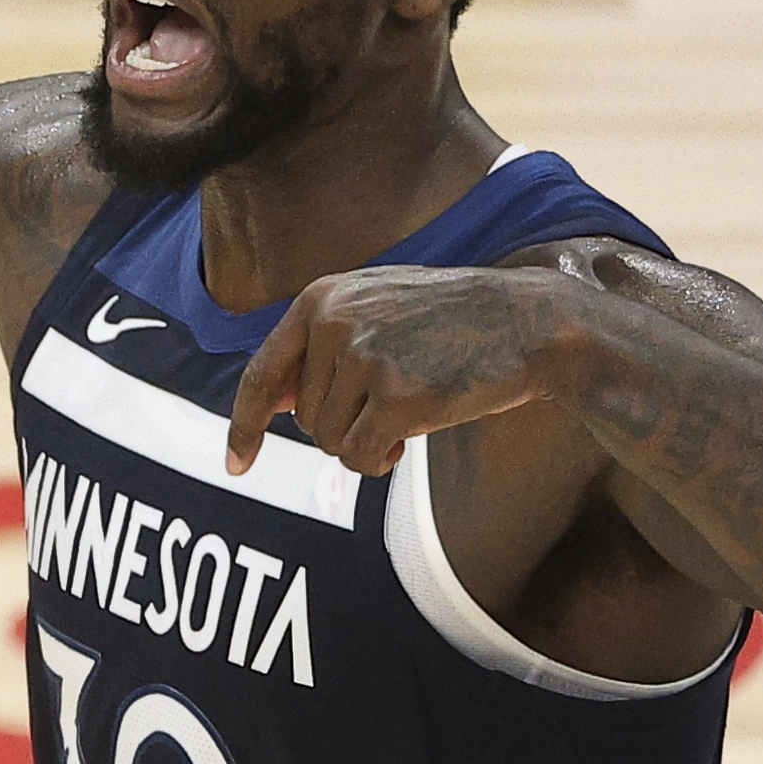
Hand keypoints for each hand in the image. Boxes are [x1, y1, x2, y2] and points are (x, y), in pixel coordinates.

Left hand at [225, 266, 584, 477]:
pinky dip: (380, 461)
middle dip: (344, 428)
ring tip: (408, 412)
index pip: (263, 374)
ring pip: (330, 442)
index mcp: (321, 298)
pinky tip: (410, 440)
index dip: (244, 425)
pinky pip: (360, 458)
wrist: (526, 322)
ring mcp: (365, 358)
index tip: (236, 465)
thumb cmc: (452, 321)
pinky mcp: (397, 397)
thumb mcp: (377, 308)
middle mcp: (334, 323)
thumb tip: (274, 402)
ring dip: (365, 444)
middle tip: (391, 407)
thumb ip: (321, 345)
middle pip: (305, 419)